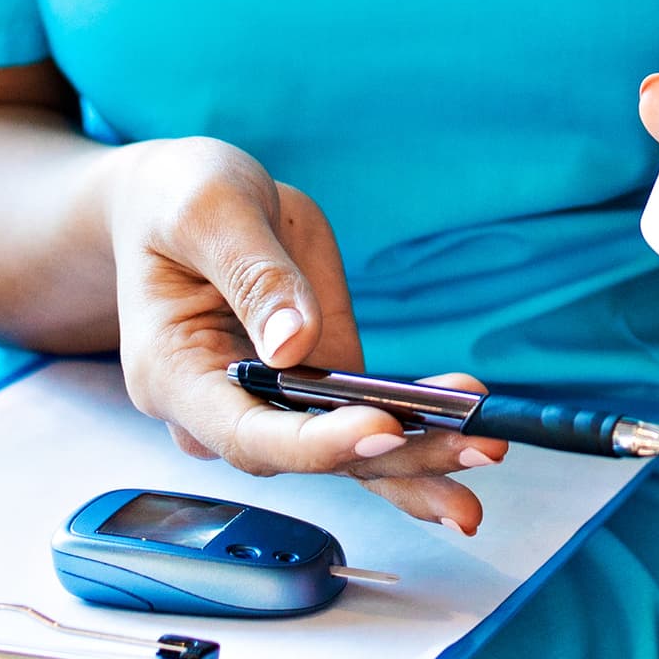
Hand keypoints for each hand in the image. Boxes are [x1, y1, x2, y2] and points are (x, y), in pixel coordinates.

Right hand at [99, 137, 499, 532]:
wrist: (178, 201)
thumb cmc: (178, 200)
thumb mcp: (208, 211)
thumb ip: (251, 274)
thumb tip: (294, 343)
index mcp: (172, 373)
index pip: (247, 432)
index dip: (315, 442)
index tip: (382, 426)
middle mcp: (218, 409)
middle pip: (307, 456)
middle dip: (391, 455)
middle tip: (469, 447)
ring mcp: (269, 402)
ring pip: (342, 455)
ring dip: (417, 459)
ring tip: (486, 454)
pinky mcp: (311, 384)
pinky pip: (360, 430)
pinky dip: (413, 445)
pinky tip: (467, 454)